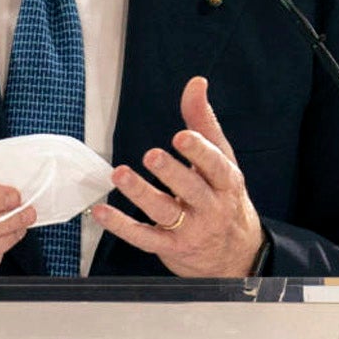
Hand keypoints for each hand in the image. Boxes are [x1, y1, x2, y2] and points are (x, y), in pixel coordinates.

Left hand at [93, 75, 264, 277]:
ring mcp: (190, 230)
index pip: (216, 166)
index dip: (199, 152)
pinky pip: (144, 238)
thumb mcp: (222, 161)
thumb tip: (196, 84)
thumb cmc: (224, 199)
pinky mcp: (170, 247)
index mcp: (226, 182)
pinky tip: (102, 212)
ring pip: (164, 212)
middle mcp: (210, 207)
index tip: (182, 136)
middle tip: (152, 156)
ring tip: (121, 174)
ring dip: (140, 193)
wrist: (236, 254)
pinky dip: (121, 226)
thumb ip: (204, 123)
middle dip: (171, 173)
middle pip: (191, 190)